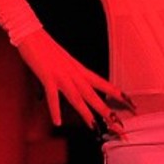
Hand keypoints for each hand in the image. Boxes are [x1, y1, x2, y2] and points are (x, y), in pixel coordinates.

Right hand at [15, 27, 132, 133]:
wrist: (31, 34)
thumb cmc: (46, 49)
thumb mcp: (65, 63)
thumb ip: (71, 76)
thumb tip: (75, 87)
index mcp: (80, 70)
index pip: (105, 85)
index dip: (119, 95)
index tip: (132, 105)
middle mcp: (75, 74)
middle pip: (95, 97)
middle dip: (108, 114)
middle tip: (120, 127)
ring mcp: (62, 76)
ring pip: (78, 98)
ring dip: (87, 115)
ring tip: (97, 129)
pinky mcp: (47, 76)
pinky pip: (53, 96)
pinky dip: (55, 110)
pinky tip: (57, 122)